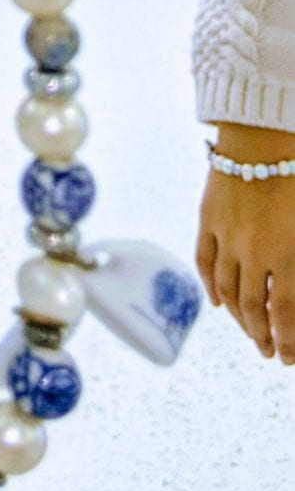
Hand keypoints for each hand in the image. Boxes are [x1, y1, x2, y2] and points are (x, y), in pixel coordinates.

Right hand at [196, 124, 294, 361]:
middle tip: (269, 352)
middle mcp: (254, 251)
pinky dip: (210, 285)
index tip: (288, 358)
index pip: (286, 313)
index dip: (287, 340)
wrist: (264, 131)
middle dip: (262, 336)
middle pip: (254, 307)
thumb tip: (294, 293)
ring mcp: (227, 235)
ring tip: (249, 333)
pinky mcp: (208, 217)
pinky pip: (204, 260)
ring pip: (227, 290)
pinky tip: (218, 302)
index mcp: (288, 254)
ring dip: (238, 317)